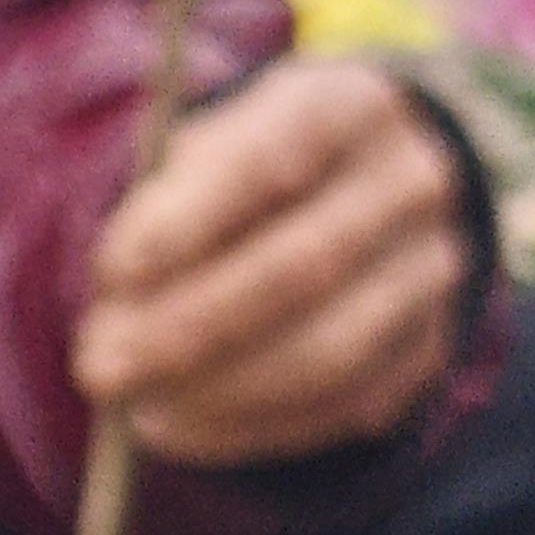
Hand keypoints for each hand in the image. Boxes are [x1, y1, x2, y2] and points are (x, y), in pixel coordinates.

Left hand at [75, 57, 469, 468]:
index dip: (191, 220)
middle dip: (190, 326)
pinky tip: (182, 429)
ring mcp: (433, 269)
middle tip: (102, 367)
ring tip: (136, 411)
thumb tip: (123, 292)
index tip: (113, 273)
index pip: (273, 160)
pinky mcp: (429, 344)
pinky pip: (344, 404)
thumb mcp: (217, 141)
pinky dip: (254, 427)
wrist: (376, 179)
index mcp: (350, 105)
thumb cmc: (262, 159)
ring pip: (331, 350)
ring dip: (220, 392)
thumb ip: (171, 199)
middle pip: (305, 265)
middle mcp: (411, 183)